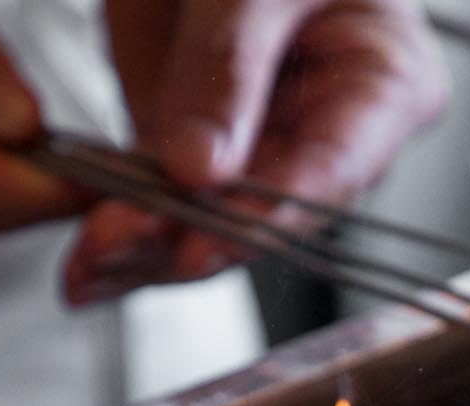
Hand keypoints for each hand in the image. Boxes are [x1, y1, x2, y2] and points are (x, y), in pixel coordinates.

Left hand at [66, 0, 447, 304]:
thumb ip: (225, 70)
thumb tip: (197, 168)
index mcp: (383, 85)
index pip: (330, 170)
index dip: (265, 216)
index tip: (203, 241)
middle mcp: (328, 134)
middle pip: (264, 216)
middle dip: (183, 244)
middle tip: (114, 250)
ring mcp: (263, 149)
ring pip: (210, 227)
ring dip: (143, 255)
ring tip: (86, 270)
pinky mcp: (204, 154)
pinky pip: (167, 207)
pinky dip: (123, 234)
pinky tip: (88, 263)